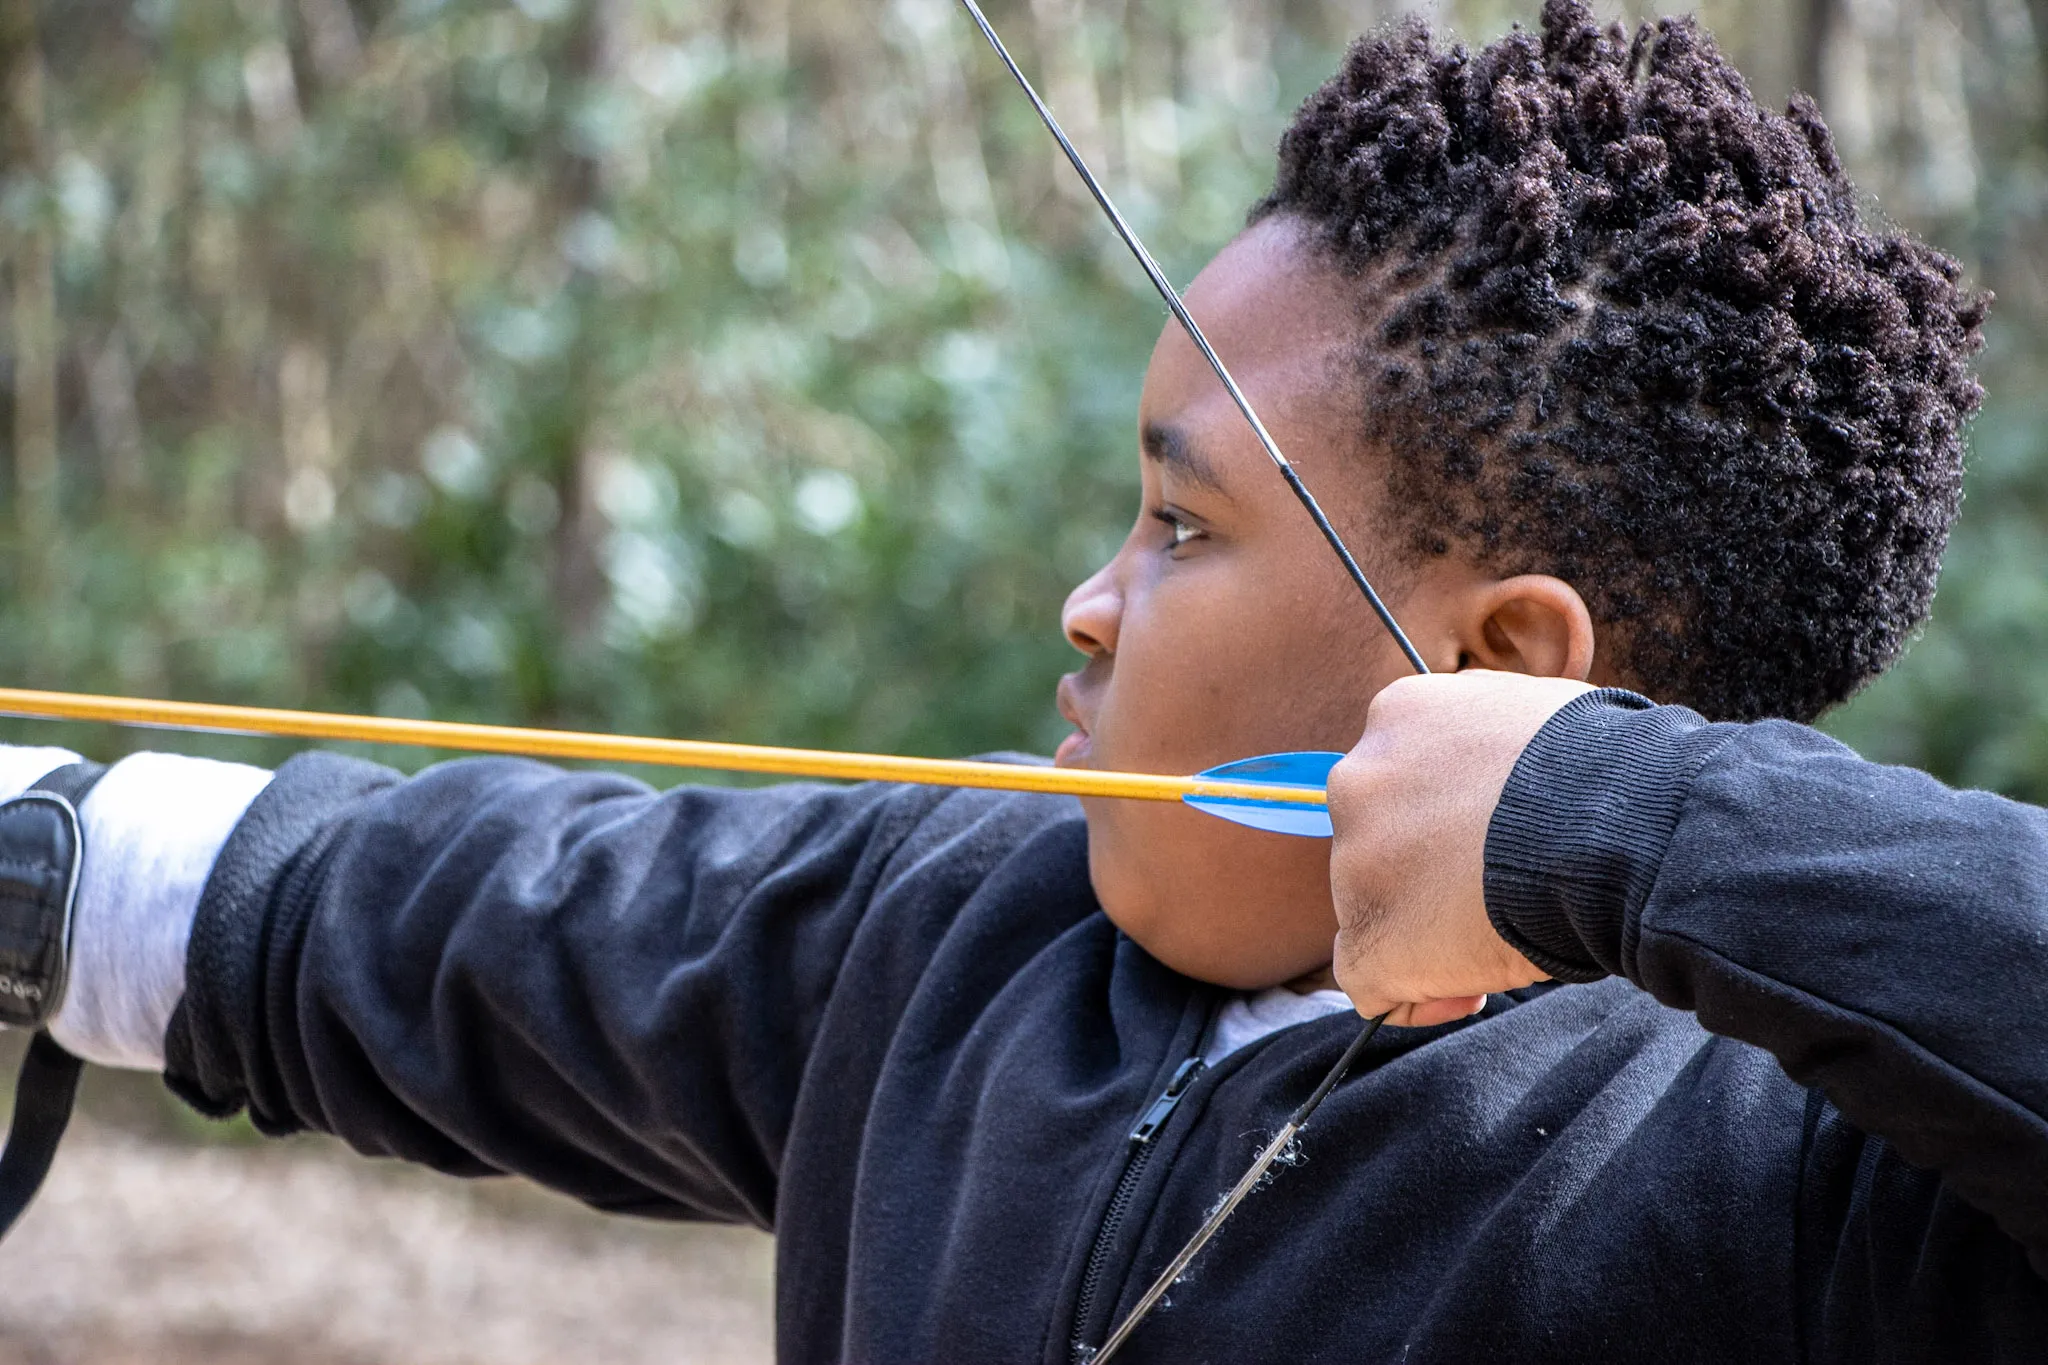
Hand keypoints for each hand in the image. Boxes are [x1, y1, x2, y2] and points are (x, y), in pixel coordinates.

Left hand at [1326, 671, 1592, 1026]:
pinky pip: (1369, 984)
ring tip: (1504, 934)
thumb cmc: (1609, 770)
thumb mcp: (1537, 717)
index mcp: (1400, 716)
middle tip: (1502, 893)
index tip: (1490, 847)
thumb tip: (1520, 781)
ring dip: (1428, 929)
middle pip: (1380, 842)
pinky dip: (1413, 997)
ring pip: (1375, 909)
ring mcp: (1355, 860)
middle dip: (1431, 871)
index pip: (1402, 779)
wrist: (1612, 824)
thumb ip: (1498, 748)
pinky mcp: (1370, 937)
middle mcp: (1360, 779)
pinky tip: (1469, 994)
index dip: (1445, 822)